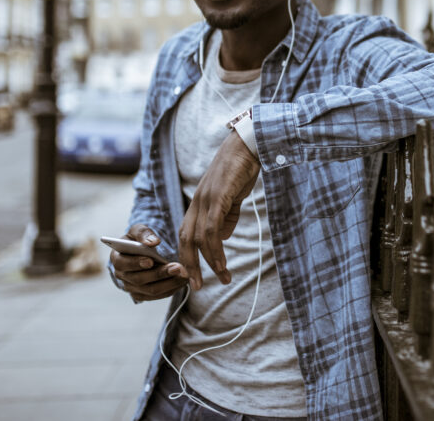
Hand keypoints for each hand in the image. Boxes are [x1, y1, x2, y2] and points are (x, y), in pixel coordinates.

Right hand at [110, 223, 188, 300]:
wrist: (142, 251)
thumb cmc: (138, 239)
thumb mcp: (139, 230)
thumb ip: (144, 233)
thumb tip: (153, 242)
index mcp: (117, 258)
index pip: (123, 263)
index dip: (136, 263)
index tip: (151, 261)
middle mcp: (122, 276)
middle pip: (139, 279)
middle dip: (159, 274)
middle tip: (177, 267)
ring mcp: (131, 288)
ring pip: (150, 290)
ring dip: (169, 283)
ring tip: (184, 274)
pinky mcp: (143, 295)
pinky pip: (158, 296)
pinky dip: (171, 289)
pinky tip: (182, 281)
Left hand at [178, 130, 260, 289]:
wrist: (248, 145)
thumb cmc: (242, 169)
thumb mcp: (233, 197)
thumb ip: (227, 218)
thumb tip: (222, 238)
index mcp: (199, 203)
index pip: (185, 234)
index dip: (187, 256)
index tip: (195, 276)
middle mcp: (197, 203)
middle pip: (184, 240)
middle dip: (190, 266)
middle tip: (196, 287)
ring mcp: (205, 200)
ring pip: (198, 239)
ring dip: (208, 262)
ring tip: (220, 278)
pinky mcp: (217, 198)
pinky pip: (212, 229)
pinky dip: (215, 249)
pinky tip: (222, 263)